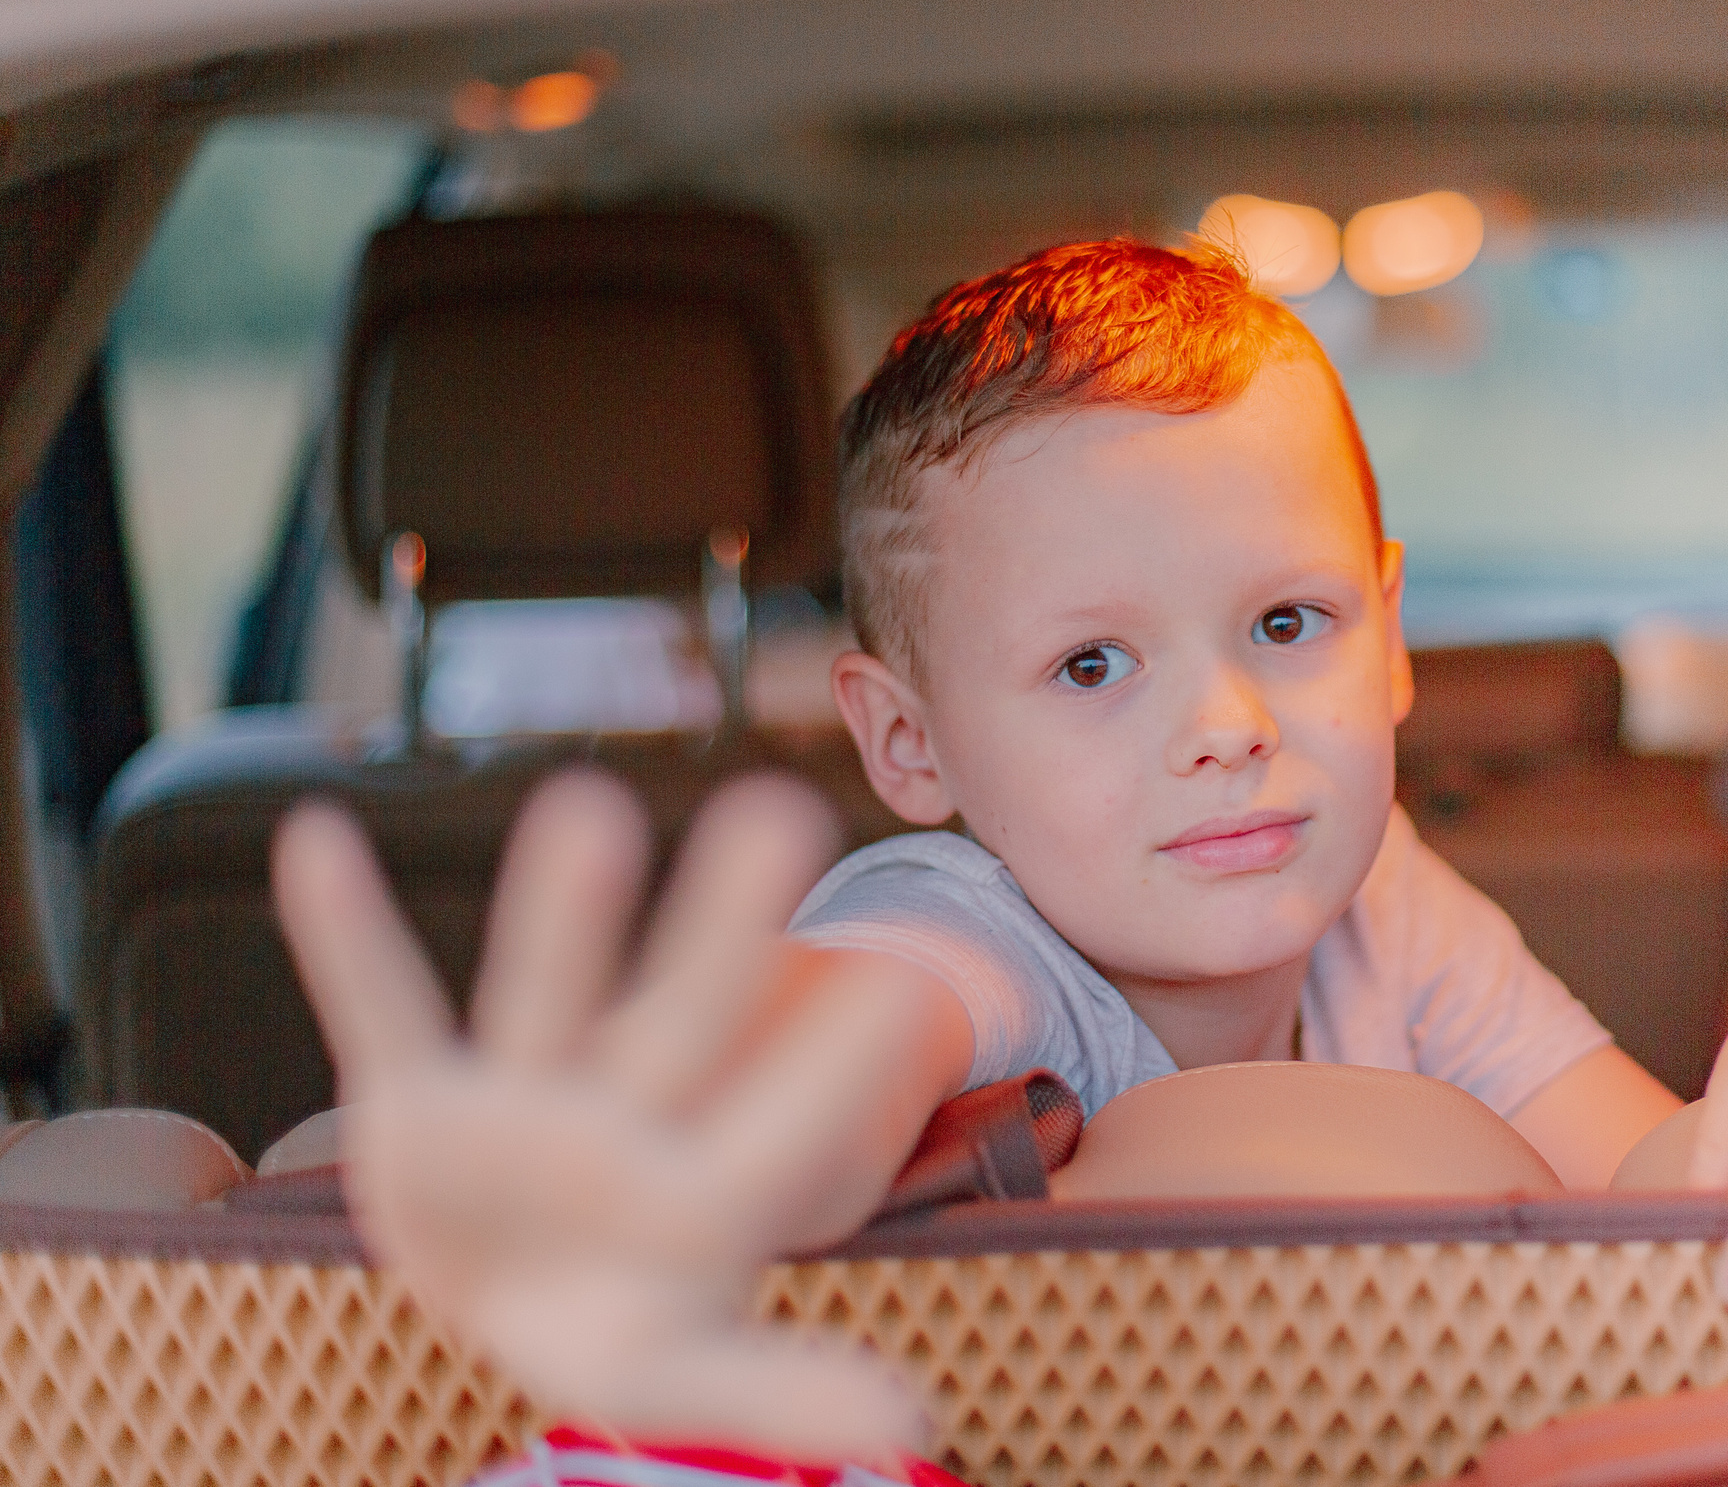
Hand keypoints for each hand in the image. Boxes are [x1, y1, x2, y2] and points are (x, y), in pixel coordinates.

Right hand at [271, 767, 929, 1462]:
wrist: (511, 1291)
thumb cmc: (624, 1326)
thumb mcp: (687, 1373)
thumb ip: (781, 1395)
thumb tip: (910, 1424)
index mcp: (703, 1190)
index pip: (785, 1124)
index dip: (834, 1070)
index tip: (902, 989)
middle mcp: (627, 1120)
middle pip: (686, 1020)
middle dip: (725, 930)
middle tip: (787, 809)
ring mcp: (521, 1101)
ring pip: (549, 993)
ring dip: (564, 911)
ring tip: (588, 802)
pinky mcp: (417, 1100)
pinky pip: (380, 1007)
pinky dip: (343, 933)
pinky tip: (318, 840)